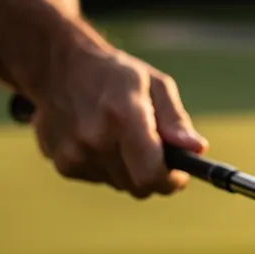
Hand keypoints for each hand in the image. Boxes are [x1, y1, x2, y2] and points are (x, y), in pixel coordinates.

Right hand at [28, 50, 207, 197]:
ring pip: (120, 184)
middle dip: (153, 175)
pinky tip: (99, 139)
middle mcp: (96, 138)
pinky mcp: (63, 164)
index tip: (178, 173)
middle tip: (155, 153)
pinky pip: (100, 179)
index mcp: (123, 115)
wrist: (57, 67)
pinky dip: (107, 166)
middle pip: (139, 186)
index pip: (151, 173)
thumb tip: (197, 149)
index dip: (171, 180)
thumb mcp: (154, 84)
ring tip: (121, 136)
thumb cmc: (115, 74)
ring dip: (129, 169)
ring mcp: (76, 154)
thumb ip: (176, 119)